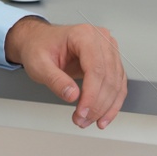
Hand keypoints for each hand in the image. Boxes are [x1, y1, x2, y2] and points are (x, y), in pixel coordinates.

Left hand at [5, 17, 126, 129]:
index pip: (96, 68)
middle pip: (108, 78)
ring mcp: (108, 50)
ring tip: (88, 120)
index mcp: (84, 35)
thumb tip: (72, 95)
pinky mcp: (110, 61)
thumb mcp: (39, 64)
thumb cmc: (39, 47)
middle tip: (82, 120)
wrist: (39, 41)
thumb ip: (55, 80)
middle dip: (97, 105)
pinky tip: (103, 116)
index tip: (83, 112)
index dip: (92, 95)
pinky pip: (118, 85)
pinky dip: (112, 103)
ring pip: (116, 84)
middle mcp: (100, 39)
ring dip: (105, 107)